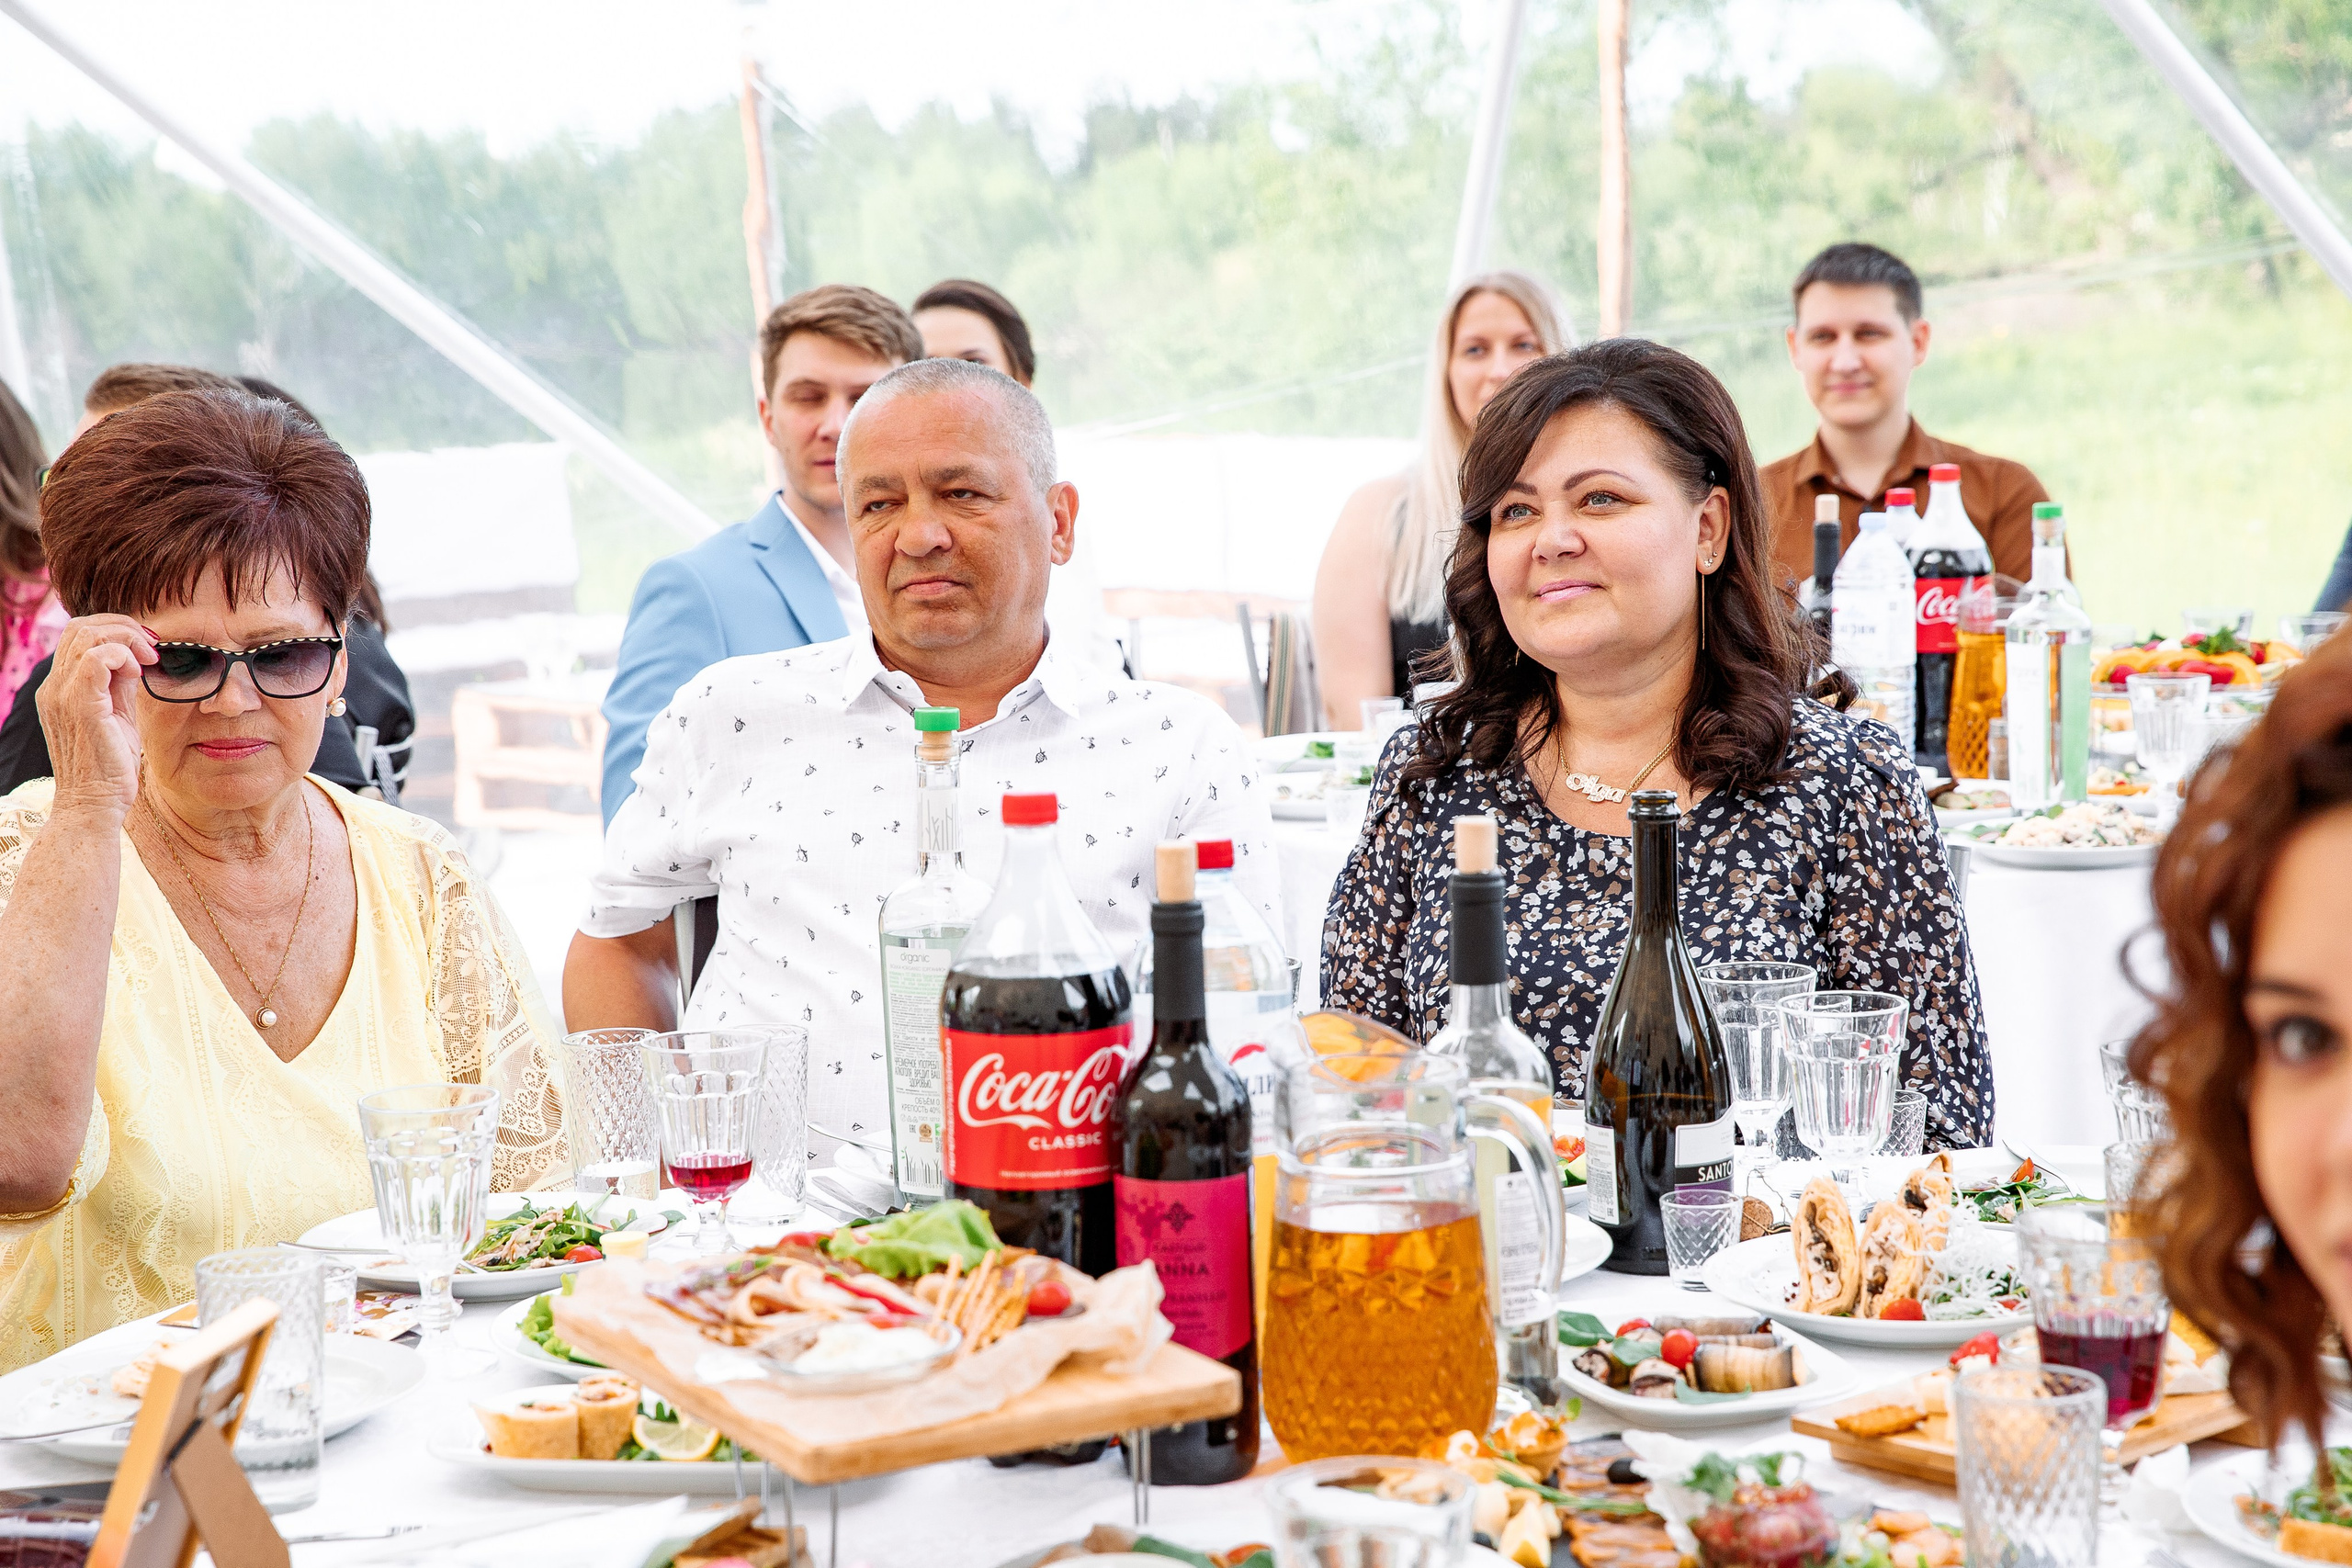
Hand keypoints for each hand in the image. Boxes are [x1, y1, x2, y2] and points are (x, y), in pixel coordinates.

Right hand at [38, 615, 154, 822]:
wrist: (94, 805)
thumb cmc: (109, 767)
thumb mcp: (117, 716)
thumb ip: (119, 686)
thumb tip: (135, 658)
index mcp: (60, 689)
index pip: (78, 636)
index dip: (115, 630)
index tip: (146, 648)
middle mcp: (54, 688)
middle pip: (80, 626)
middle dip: (123, 627)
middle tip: (151, 648)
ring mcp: (62, 695)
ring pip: (87, 635)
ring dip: (126, 639)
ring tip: (147, 661)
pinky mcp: (80, 706)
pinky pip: (96, 659)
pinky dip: (122, 656)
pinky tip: (138, 673)